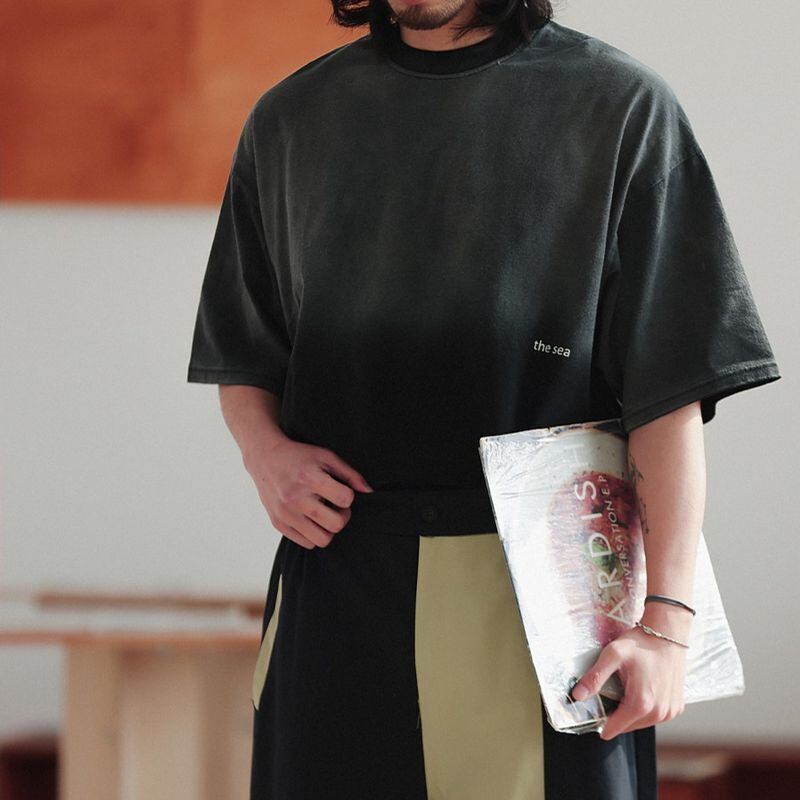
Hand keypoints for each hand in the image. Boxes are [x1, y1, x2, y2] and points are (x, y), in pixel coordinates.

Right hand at [244, 433, 373, 549]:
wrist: (265, 458)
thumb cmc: (300, 457)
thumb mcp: (327, 457)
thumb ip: (350, 474)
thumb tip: (369, 492)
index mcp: (310, 478)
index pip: (345, 499)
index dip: (347, 496)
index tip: (340, 490)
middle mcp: (296, 498)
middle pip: (336, 524)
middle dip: (342, 516)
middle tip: (335, 506)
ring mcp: (286, 514)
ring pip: (322, 540)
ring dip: (328, 529)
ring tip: (323, 514)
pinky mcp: (278, 523)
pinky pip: (307, 543)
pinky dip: (313, 534)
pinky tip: (310, 518)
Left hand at [569, 621, 688, 740]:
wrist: (668, 633)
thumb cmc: (640, 643)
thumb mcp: (612, 656)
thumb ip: (594, 677)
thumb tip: (577, 696)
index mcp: (641, 703)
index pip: (615, 728)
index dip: (602, 724)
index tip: (595, 716)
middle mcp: (658, 713)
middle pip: (628, 726)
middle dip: (617, 716)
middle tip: (610, 696)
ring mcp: (670, 712)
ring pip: (642, 723)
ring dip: (632, 713)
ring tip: (626, 692)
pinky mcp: (677, 708)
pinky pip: (656, 717)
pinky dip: (646, 709)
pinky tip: (642, 691)